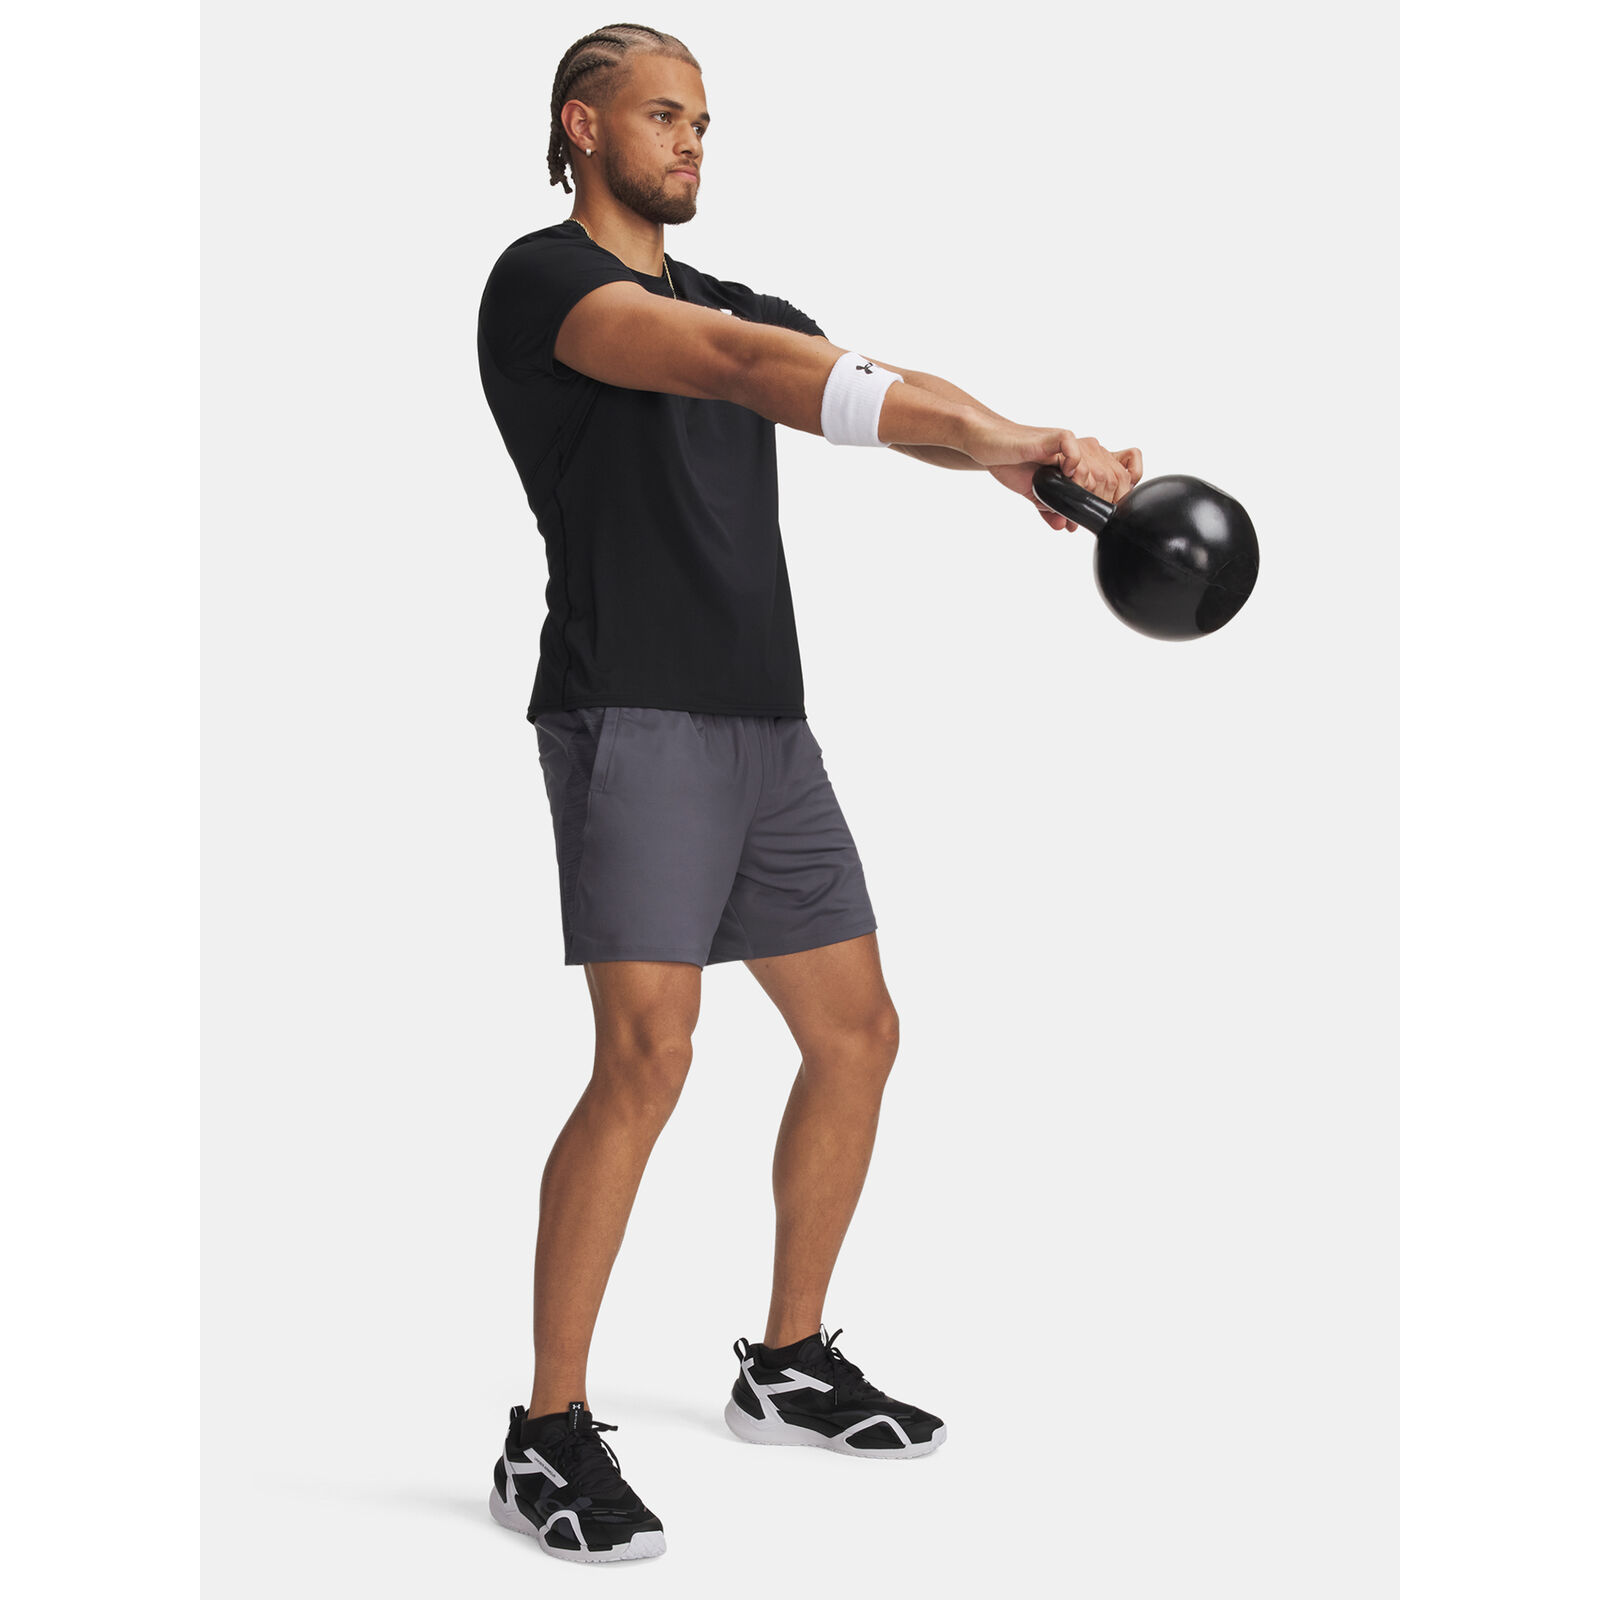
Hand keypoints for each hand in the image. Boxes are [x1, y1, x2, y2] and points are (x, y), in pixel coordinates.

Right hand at [965, 413, 1142, 529]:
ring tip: (1061, 492)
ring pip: (1099, 471)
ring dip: (1082, 490)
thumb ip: (1054, 509)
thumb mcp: (1039, 494)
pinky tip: (1061, 472)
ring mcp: (1073, 444)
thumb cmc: (1015, 464)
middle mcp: (1086, 450)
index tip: (1102, 509)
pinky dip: (1073, 464)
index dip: (1120, 495)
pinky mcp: (1055, 436)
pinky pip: (1075, 450)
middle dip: (1097, 502)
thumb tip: (1064, 526)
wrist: (992, 447)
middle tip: (1071, 510)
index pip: (1125, 474)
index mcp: (1087, 462)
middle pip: (1114, 480)